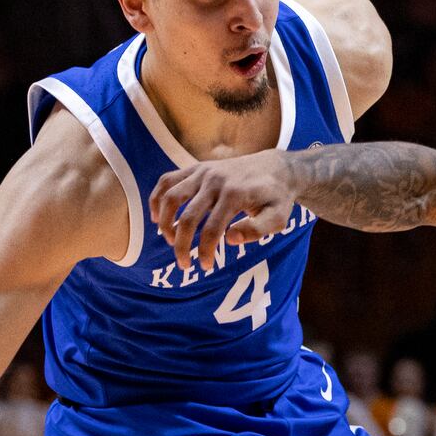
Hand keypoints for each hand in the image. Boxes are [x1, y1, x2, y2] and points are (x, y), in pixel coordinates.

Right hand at [149, 151, 294, 274]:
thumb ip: (258, 230)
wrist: (276, 169)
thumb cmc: (277, 198)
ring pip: (171, 197)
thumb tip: (230, 239)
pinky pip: (167, 180)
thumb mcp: (278, 217)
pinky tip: (157, 217)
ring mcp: (203, 172)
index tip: (206, 266)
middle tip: (184, 263)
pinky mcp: (197, 168)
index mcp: (235, 195)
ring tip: (169, 240)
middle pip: (188, 217)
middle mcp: (215, 181)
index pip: (212, 230)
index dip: (205, 252)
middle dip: (182, 245)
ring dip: (166, 222)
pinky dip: (157, 198)